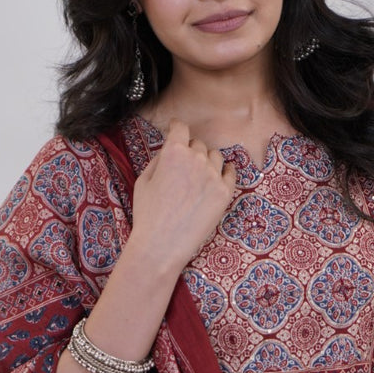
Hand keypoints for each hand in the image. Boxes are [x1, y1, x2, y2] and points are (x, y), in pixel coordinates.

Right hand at [129, 118, 238, 273]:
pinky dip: (224, 172)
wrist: (162, 245)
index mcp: (173, 152)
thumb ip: (159, 159)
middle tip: (183, 166)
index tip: (176, 129)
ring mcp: (213, 175)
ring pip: (214, 156)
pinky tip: (217, 177)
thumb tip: (170, 149)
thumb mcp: (144, 180)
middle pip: (197, 144)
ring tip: (198, 176)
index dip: (176, 127)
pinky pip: (230, 172)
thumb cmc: (147, 214)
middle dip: (190, 150)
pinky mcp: (225, 192)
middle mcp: (195, 158)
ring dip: (206, 160)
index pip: (180, 128)